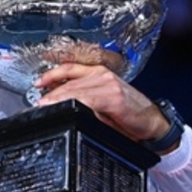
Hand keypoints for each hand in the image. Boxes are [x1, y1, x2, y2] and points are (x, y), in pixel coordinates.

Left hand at [33, 63, 169, 143]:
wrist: (153, 123)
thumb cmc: (129, 115)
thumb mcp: (102, 104)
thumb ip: (84, 100)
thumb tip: (60, 102)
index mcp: (99, 73)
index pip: (70, 68)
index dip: (51, 74)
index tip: (38, 83)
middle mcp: (102, 75)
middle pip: (69, 80)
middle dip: (51, 92)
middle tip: (38, 102)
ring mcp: (108, 84)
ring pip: (76, 89)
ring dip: (58, 97)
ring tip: (46, 105)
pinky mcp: (114, 97)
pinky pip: (89, 98)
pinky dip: (74, 102)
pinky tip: (66, 106)